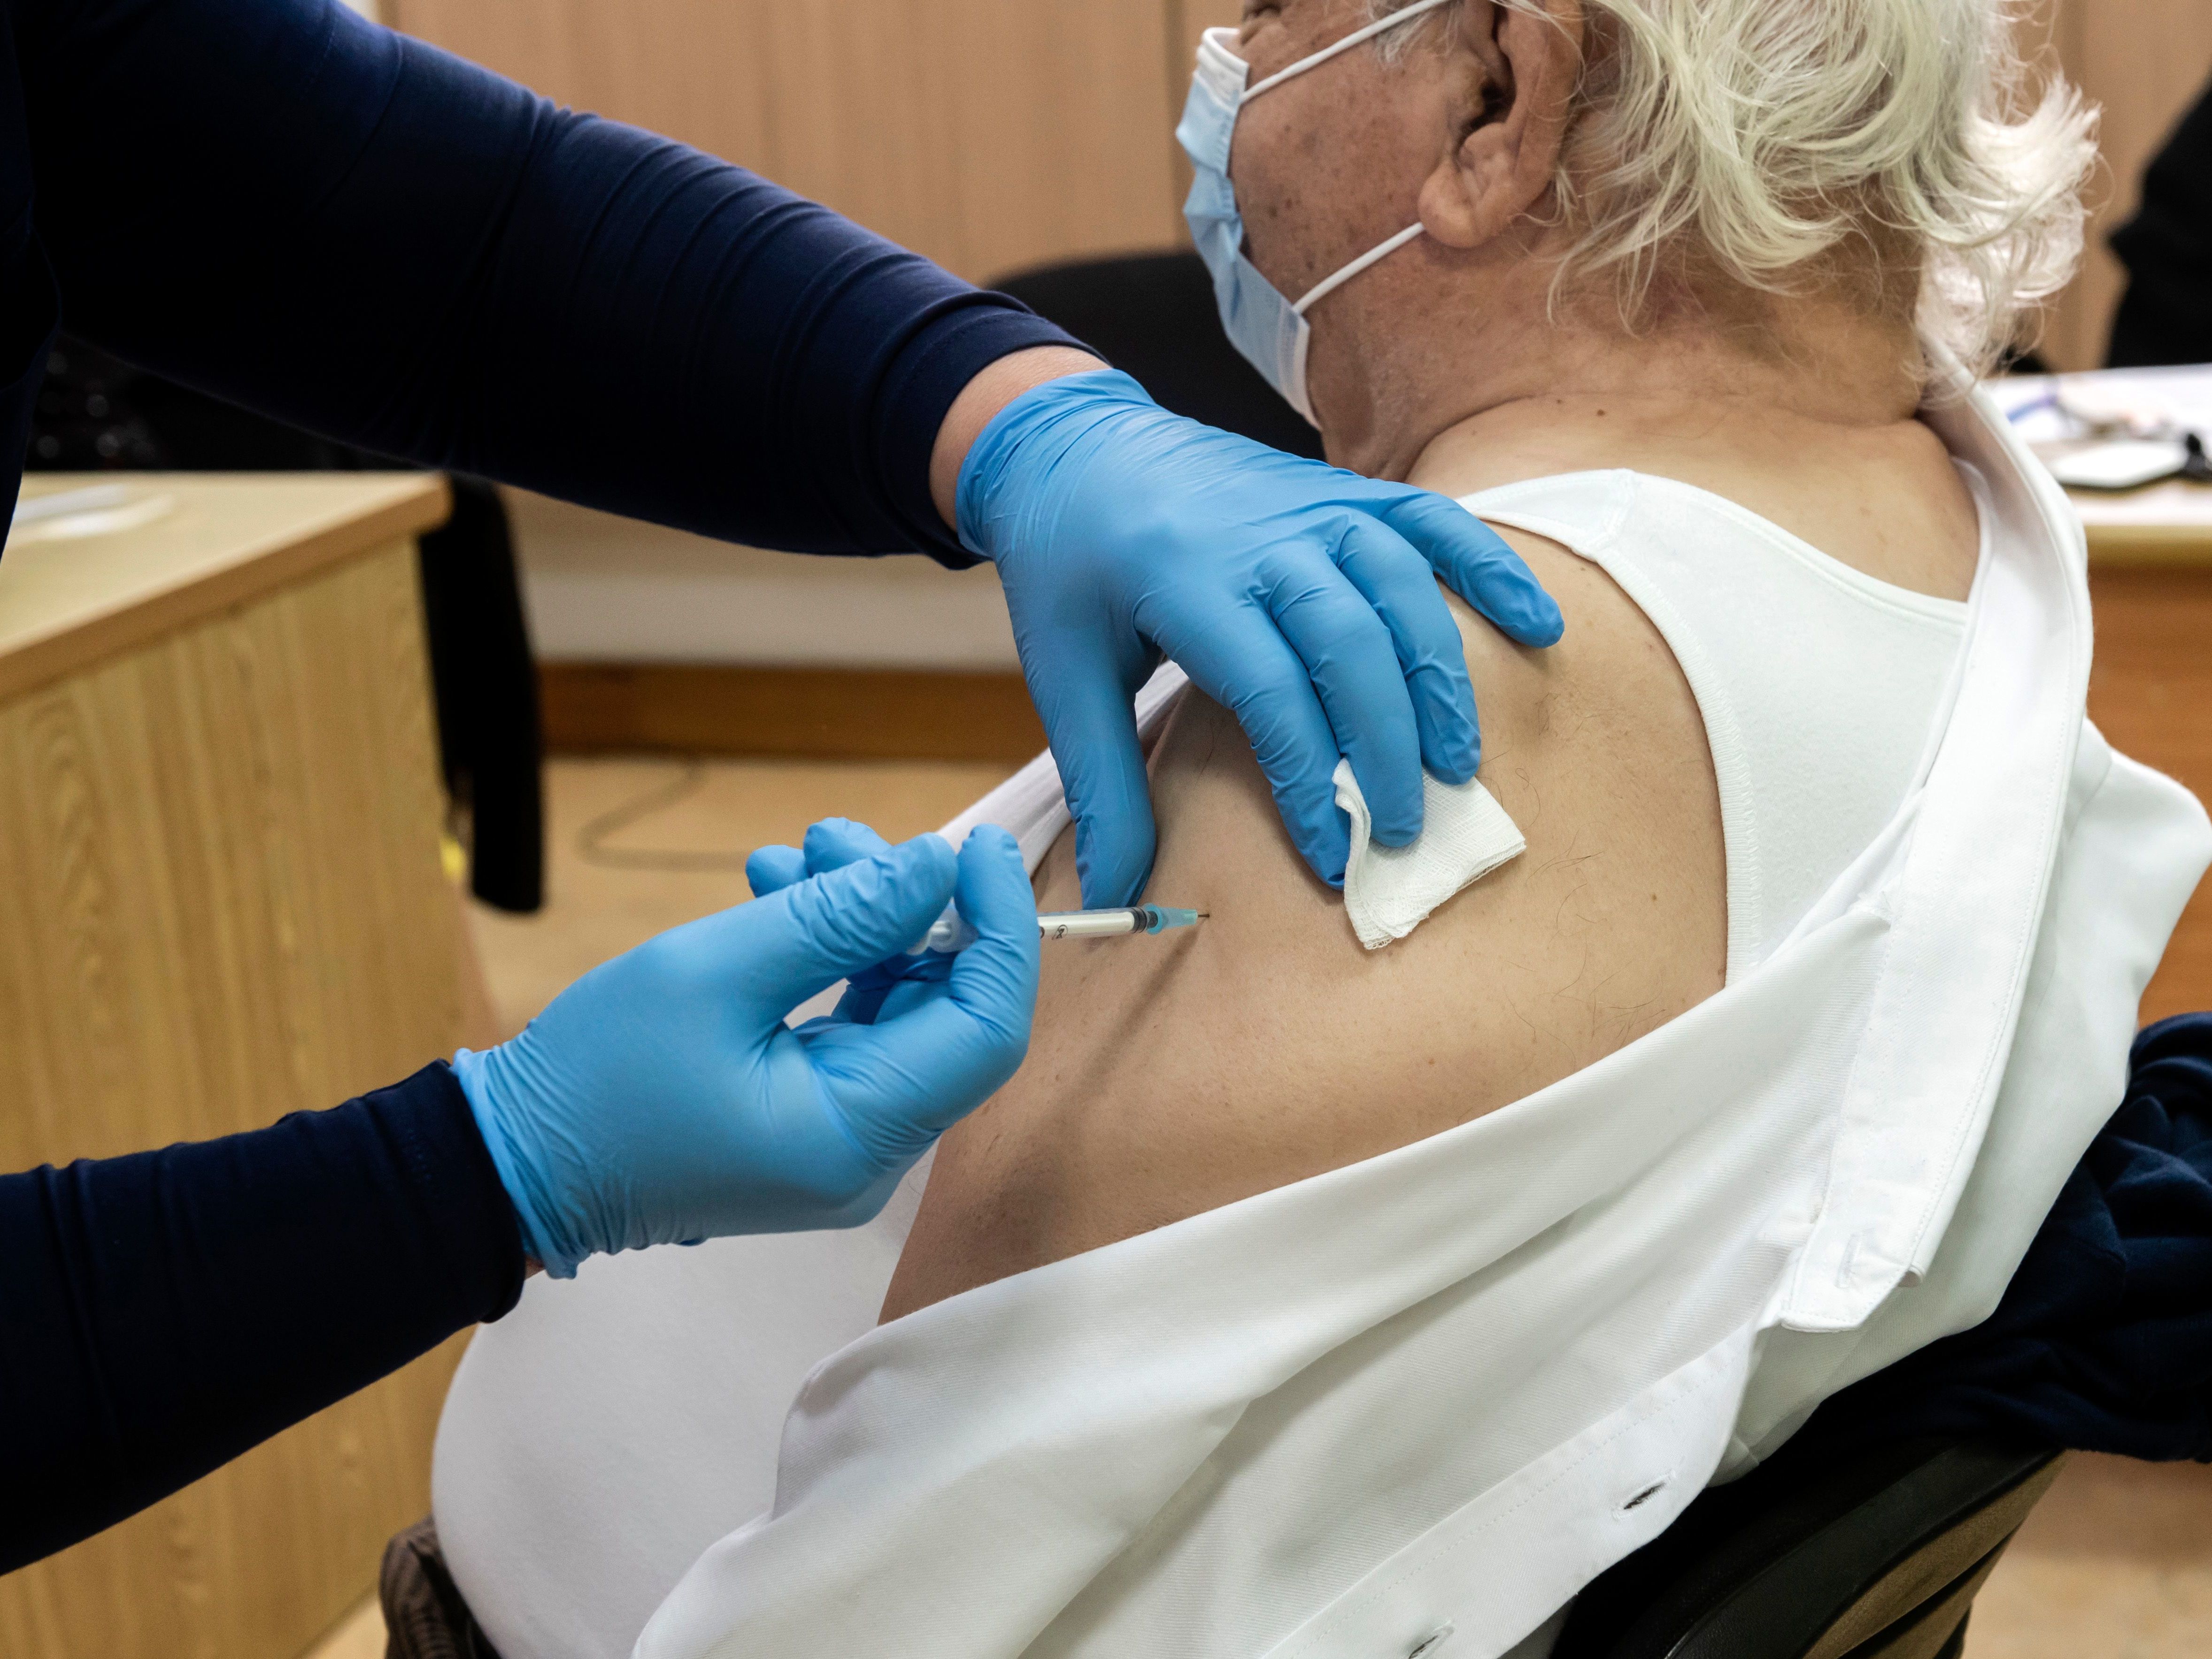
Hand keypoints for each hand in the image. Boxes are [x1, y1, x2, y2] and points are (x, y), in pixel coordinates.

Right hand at [451, 823, 1037, 1275]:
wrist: (513, 1160)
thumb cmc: (597, 1077)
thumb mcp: (715, 971)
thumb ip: (839, 917)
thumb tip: (937, 866)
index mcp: (856, 1136)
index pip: (986, 1028)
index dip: (998, 929)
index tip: (978, 849)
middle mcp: (868, 1152)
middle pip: (946, 1011)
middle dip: (908, 909)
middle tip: (837, 838)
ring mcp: (841, 1138)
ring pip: (899, 1007)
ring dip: (860, 922)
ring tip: (794, 855)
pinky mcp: (810, 1116)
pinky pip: (854, 1024)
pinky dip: (831, 957)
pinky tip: (778, 896)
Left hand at [954, 367, 1562, 904]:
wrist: (1077, 447)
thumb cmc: (1069, 569)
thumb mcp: (1061, 674)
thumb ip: (1102, 783)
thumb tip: (1114, 894)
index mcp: (1187, 581)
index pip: (1271, 694)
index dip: (1308, 782)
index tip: (1331, 856)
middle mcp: (1262, 537)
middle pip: (1352, 647)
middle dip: (1386, 747)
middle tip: (1405, 831)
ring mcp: (1314, 506)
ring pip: (1404, 589)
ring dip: (1441, 679)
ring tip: (1458, 764)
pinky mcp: (1345, 492)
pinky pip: (1437, 524)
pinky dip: (1494, 571)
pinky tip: (1540, 627)